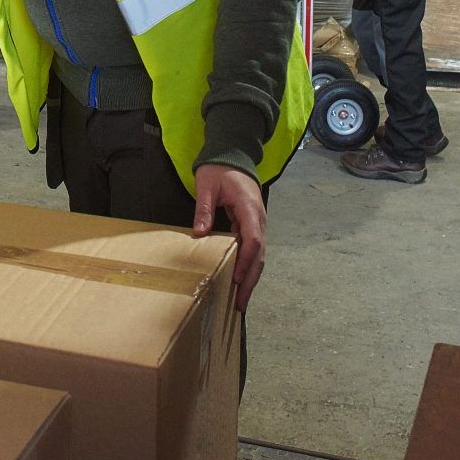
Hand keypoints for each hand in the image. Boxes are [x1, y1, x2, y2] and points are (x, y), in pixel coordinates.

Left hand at [193, 164, 266, 313]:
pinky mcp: (250, 225)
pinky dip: (247, 267)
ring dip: (251, 277)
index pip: (253, 239)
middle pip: (259, 254)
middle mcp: (258, 218)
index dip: (246, 261)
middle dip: (251, 280)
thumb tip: (199, 233)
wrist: (233, 155)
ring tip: (241, 301)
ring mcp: (257, 222)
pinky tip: (239, 282)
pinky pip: (252, 250)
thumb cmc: (219, 168)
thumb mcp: (206, 185)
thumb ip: (204, 209)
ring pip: (258, 255)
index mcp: (250, 207)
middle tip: (241, 304)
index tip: (236, 279)